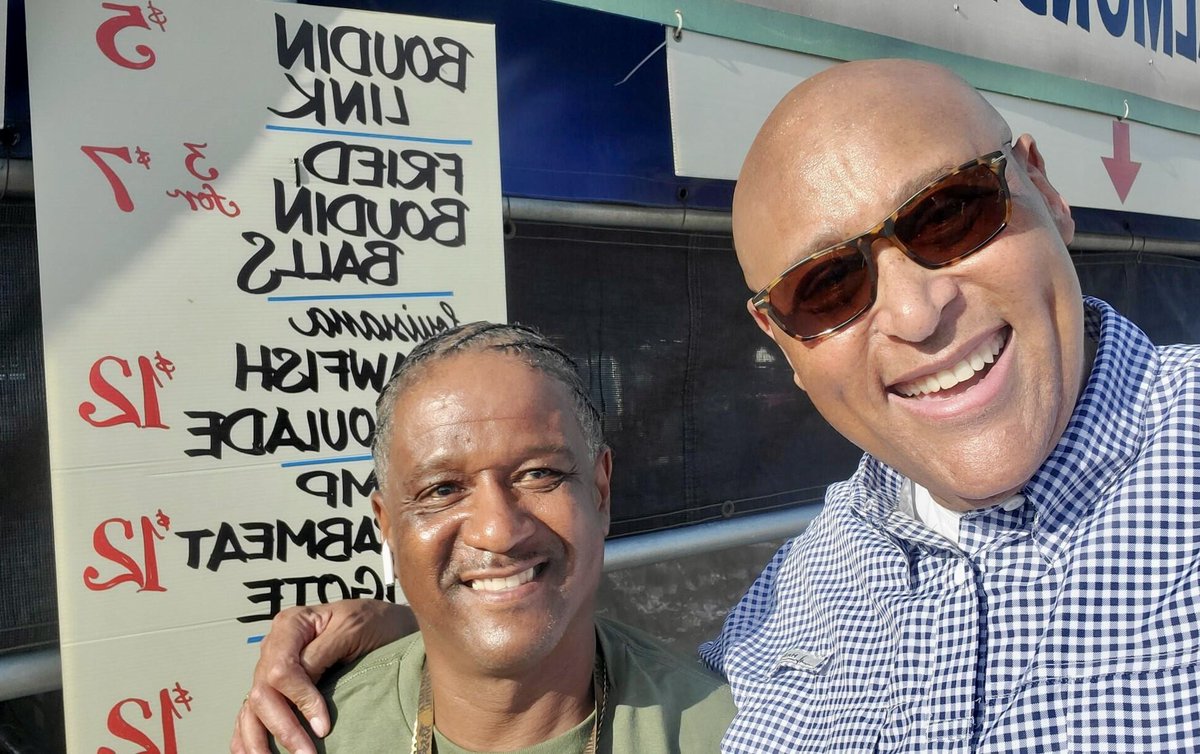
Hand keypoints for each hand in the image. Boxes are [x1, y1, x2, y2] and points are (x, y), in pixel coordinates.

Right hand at [230, 599, 416, 753]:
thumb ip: (321, 652)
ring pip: (252, 707)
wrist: (385, 623)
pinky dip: (247, 735)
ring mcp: (271, 666)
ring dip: (259, 739)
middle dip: (283, 727)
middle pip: (262, 692)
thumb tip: (301, 683)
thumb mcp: (353, 628)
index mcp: (291, 625)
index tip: (323, 726)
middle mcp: (274, 646)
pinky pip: (251, 712)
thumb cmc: (374, 621)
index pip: (281, 670)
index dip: (300, 700)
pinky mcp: (277, 685)